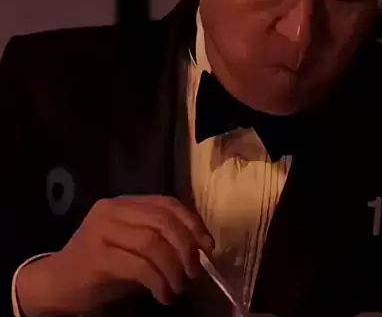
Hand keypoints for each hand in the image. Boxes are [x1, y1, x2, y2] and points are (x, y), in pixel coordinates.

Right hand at [16, 195, 213, 315]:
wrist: (56, 285)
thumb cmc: (101, 265)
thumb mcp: (134, 244)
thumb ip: (161, 238)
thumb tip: (199, 247)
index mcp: (125, 202)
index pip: (167, 203)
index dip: (192, 222)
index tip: (207, 246)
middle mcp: (113, 210)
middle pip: (163, 220)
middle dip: (186, 246)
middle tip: (194, 271)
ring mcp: (102, 231)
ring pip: (153, 242)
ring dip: (173, 267)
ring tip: (179, 286)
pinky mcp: (97, 257)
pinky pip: (140, 266)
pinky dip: (158, 282)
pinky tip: (164, 296)